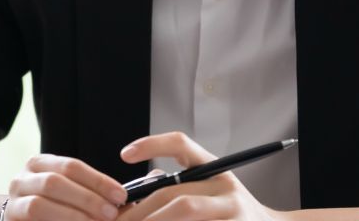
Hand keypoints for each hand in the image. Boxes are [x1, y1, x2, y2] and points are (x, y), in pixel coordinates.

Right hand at [6, 153, 128, 220]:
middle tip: (111, 213)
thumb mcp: (70, 193)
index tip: (121, 195)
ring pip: (39, 205)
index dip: (97, 180)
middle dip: (86, 198)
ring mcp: (12, 202)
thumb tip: (124, 199)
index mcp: (39, 164)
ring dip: (71, 216)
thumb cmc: (53, 207)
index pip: (71, 166)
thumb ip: (91, 194)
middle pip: (54, 182)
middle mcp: (22, 179)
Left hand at [115, 133, 276, 220]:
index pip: (181, 144)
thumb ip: (175, 187)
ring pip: (185, 212)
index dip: (152, 145)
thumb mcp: (208, 191)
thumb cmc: (226, 213)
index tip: (124, 154)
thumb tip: (131, 197)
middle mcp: (226, 187)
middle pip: (176, 194)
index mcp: (215, 168)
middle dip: (141, 211)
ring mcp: (234, 212)